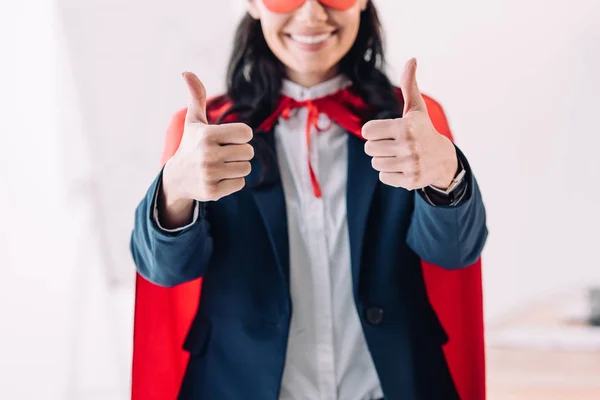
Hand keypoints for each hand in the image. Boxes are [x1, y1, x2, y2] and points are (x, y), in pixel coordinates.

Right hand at [162, 72, 253, 204]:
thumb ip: (196, 97)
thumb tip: (186, 72)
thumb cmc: (191, 144)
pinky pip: (240, 183)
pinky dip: (233, 181)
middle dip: (239, 152)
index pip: (246, 133)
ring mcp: (210, 175)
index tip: (227, 139)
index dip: (240, 136)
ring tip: (220, 166)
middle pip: (249, 152)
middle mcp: (208, 155)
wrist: (177, 178)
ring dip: (237, 167)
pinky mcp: (213, 192)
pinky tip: (218, 178)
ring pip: (246, 168)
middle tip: (223, 154)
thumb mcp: (194, 121)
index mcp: (207, 135)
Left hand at [362, 58, 457, 190]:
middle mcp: (408, 146)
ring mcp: (410, 165)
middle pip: (369, 149)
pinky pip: (383, 177)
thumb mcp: (417, 108)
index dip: (373, 131)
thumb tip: (412, 59)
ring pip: (376, 164)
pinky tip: (403, 166)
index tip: (385, 131)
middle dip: (378, 146)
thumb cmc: (423, 130)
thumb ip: (410, 84)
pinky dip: (390, 173)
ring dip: (383, 160)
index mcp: (406, 126)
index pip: (367, 131)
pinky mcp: (410, 181)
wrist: (444, 160)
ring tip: (399, 155)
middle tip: (393, 144)